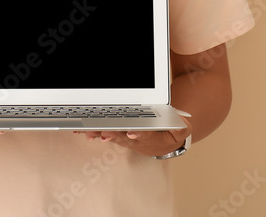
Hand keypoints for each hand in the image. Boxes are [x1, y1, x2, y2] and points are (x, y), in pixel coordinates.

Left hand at [75, 114, 190, 157]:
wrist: (165, 141)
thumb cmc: (172, 132)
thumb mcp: (182, 129)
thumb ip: (180, 126)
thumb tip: (179, 124)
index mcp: (153, 137)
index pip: (146, 134)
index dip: (139, 134)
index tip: (132, 133)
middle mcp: (137, 139)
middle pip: (124, 136)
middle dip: (114, 135)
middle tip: (104, 134)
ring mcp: (127, 138)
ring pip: (112, 135)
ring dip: (100, 134)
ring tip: (88, 132)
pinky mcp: (119, 135)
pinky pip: (106, 133)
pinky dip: (95, 132)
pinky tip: (83, 131)